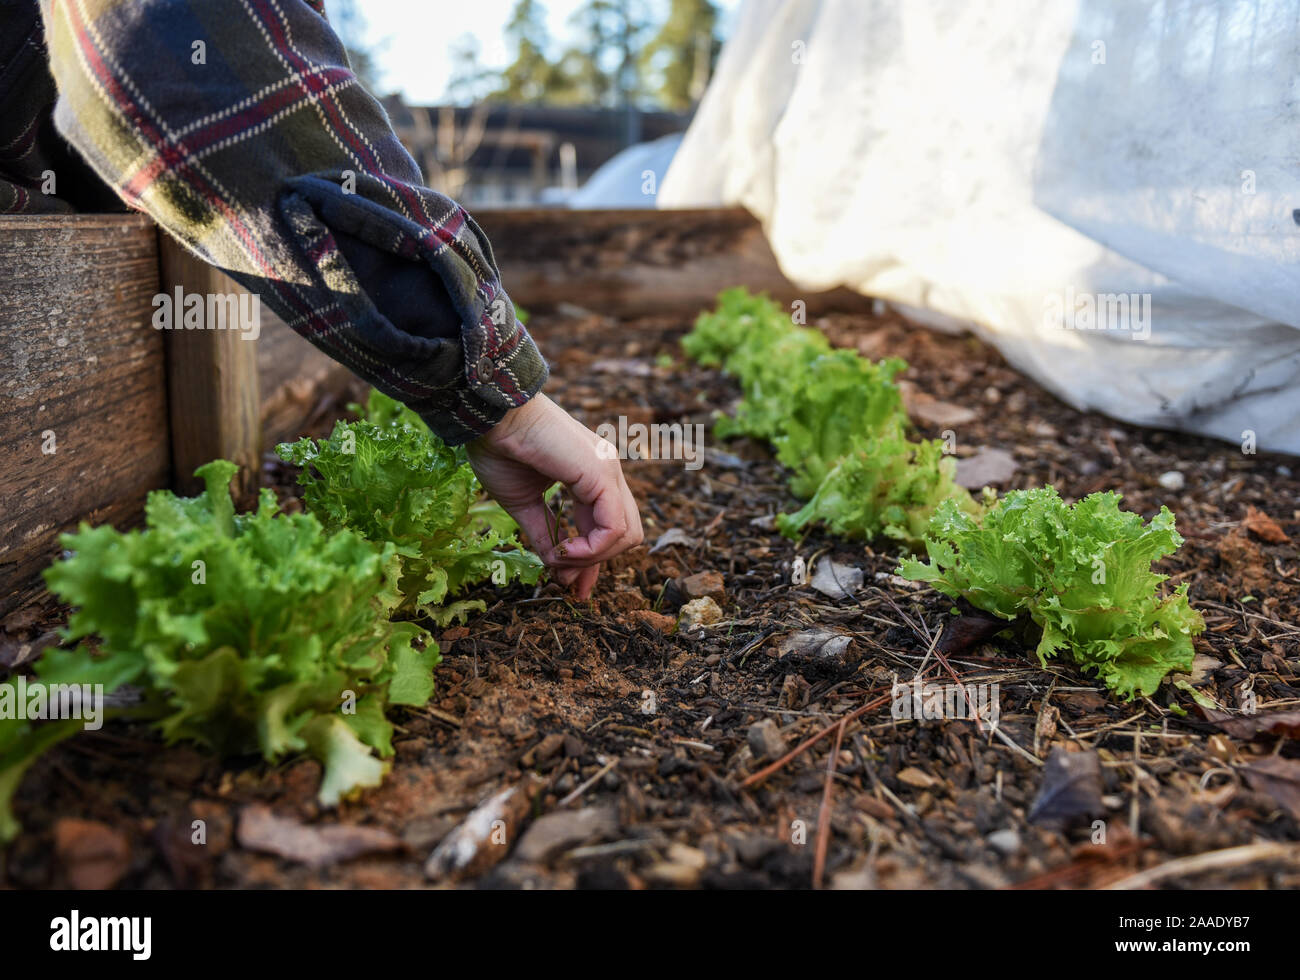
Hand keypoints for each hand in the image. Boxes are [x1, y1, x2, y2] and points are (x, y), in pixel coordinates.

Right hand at [466, 393, 642, 598]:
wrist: (489, 416)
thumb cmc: (500, 450)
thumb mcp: (523, 504)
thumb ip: (544, 535)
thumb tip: (557, 568)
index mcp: (591, 477)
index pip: (609, 526)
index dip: (592, 560)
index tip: (569, 584)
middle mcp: (607, 473)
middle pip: (626, 533)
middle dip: (597, 563)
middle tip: (566, 579)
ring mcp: (608, 471)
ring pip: (627, 534)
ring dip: (593, 557)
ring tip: (560, 558)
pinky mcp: (601, 474)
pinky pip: (614, 527)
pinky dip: (592, 548)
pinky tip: (565, 549)